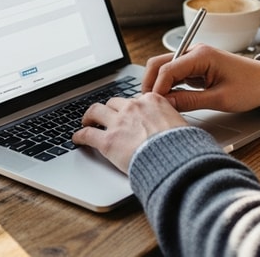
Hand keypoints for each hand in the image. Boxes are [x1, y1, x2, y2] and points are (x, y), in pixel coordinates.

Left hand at [72, 93, 187, 171]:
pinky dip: (79, 136)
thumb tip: (178, 129)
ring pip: (96, 111)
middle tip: (105, 116)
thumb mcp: (183, 125)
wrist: (175, 159)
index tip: (129, 113)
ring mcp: (119, 123)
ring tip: (87, 122)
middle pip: (114, 102)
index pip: (136, 99)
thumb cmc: (182, 147)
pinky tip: (77, 139)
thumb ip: (173, 122)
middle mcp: (133, 107)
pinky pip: (87, 134)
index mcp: (153, 101)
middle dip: (109, 109)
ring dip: (90, 116)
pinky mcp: (108, 141)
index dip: (130, 108)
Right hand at [143, 43, 259, 112]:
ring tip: (158, 105)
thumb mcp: (219, 99)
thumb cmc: (250, 87)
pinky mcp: (197, 67)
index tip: (153, 105)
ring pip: (165, 69)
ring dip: (159, 85)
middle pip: (160, 64)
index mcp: (201, 55)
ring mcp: (195, 59)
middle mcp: (195, 52)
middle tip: (149, 105)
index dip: (157, 88)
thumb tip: (166, 104)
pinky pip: (176, 75)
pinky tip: (169, 100)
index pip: (167, 69)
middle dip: (151, 83)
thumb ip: (190, 101)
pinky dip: (169, 86)